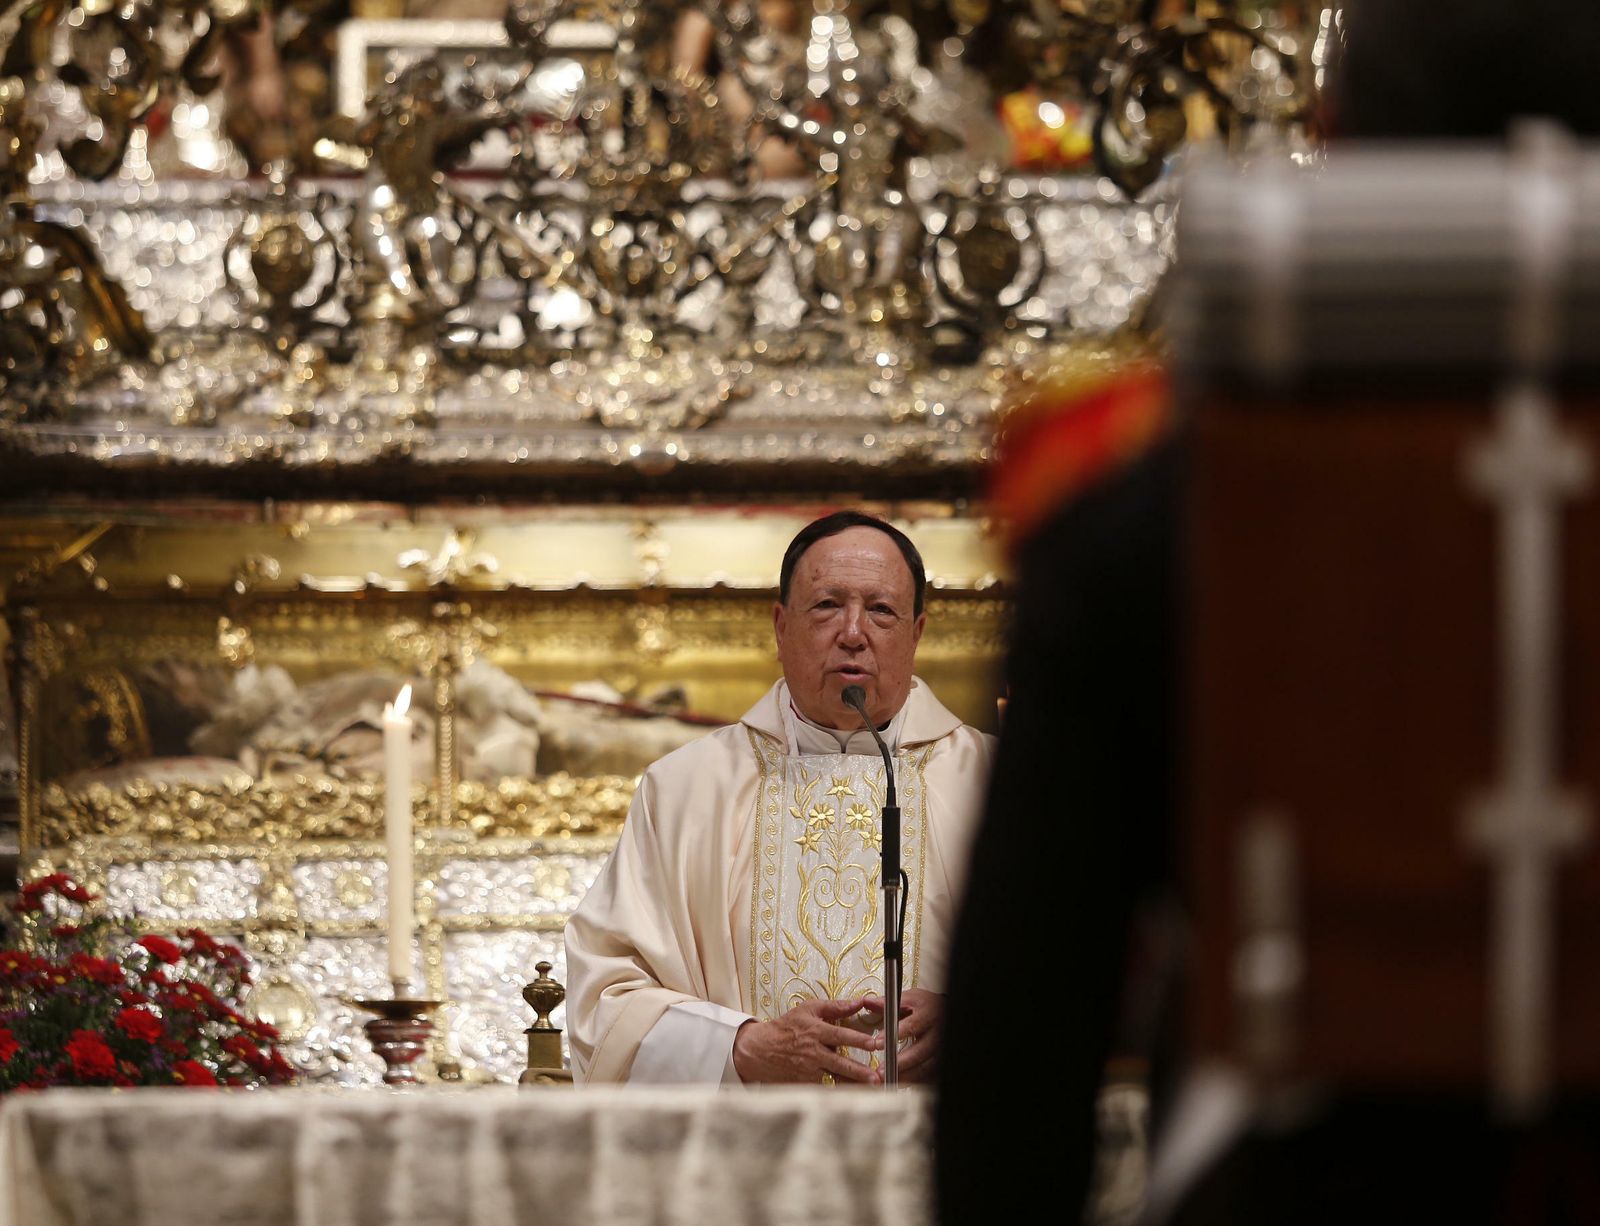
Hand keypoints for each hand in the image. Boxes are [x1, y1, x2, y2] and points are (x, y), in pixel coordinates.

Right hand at [732, 997, 881, 1084]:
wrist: (760, 1049)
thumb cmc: (786, 1027)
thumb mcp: (808, 1009)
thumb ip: (835, 1006)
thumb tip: (858, 1002)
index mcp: (815, 1032)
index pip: (841, 1036)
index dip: (858, 1040)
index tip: (875, 1044)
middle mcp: (813, 1053)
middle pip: (840, 1063)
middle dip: (859, 1070)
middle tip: (876, 1075)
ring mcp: (808, 1070)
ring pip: (835, 1079)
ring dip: (854, 1084)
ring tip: (871, 1088)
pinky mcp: (805, 1083)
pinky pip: (825, 1088)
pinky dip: (840, 1091)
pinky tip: (855, 1095)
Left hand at [865, 989, 942, 1083]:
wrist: (945, 1012)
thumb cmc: (926, 1006)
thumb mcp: (909, 999)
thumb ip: (887, 1004)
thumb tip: (867, 1002)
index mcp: (927, 1014)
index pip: (911, 1026)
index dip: (894, 1036)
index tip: (878, 1044)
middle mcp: (937, 1032)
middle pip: (920, 1051)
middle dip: (900, 1063)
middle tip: (881, 1071)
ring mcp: (940, 1048)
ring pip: (925, 1066)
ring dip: (907, 1076)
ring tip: (889, 1080)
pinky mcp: (941, 1060)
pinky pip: (930, 1074)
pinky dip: (915, 1081)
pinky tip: (901, 1084)